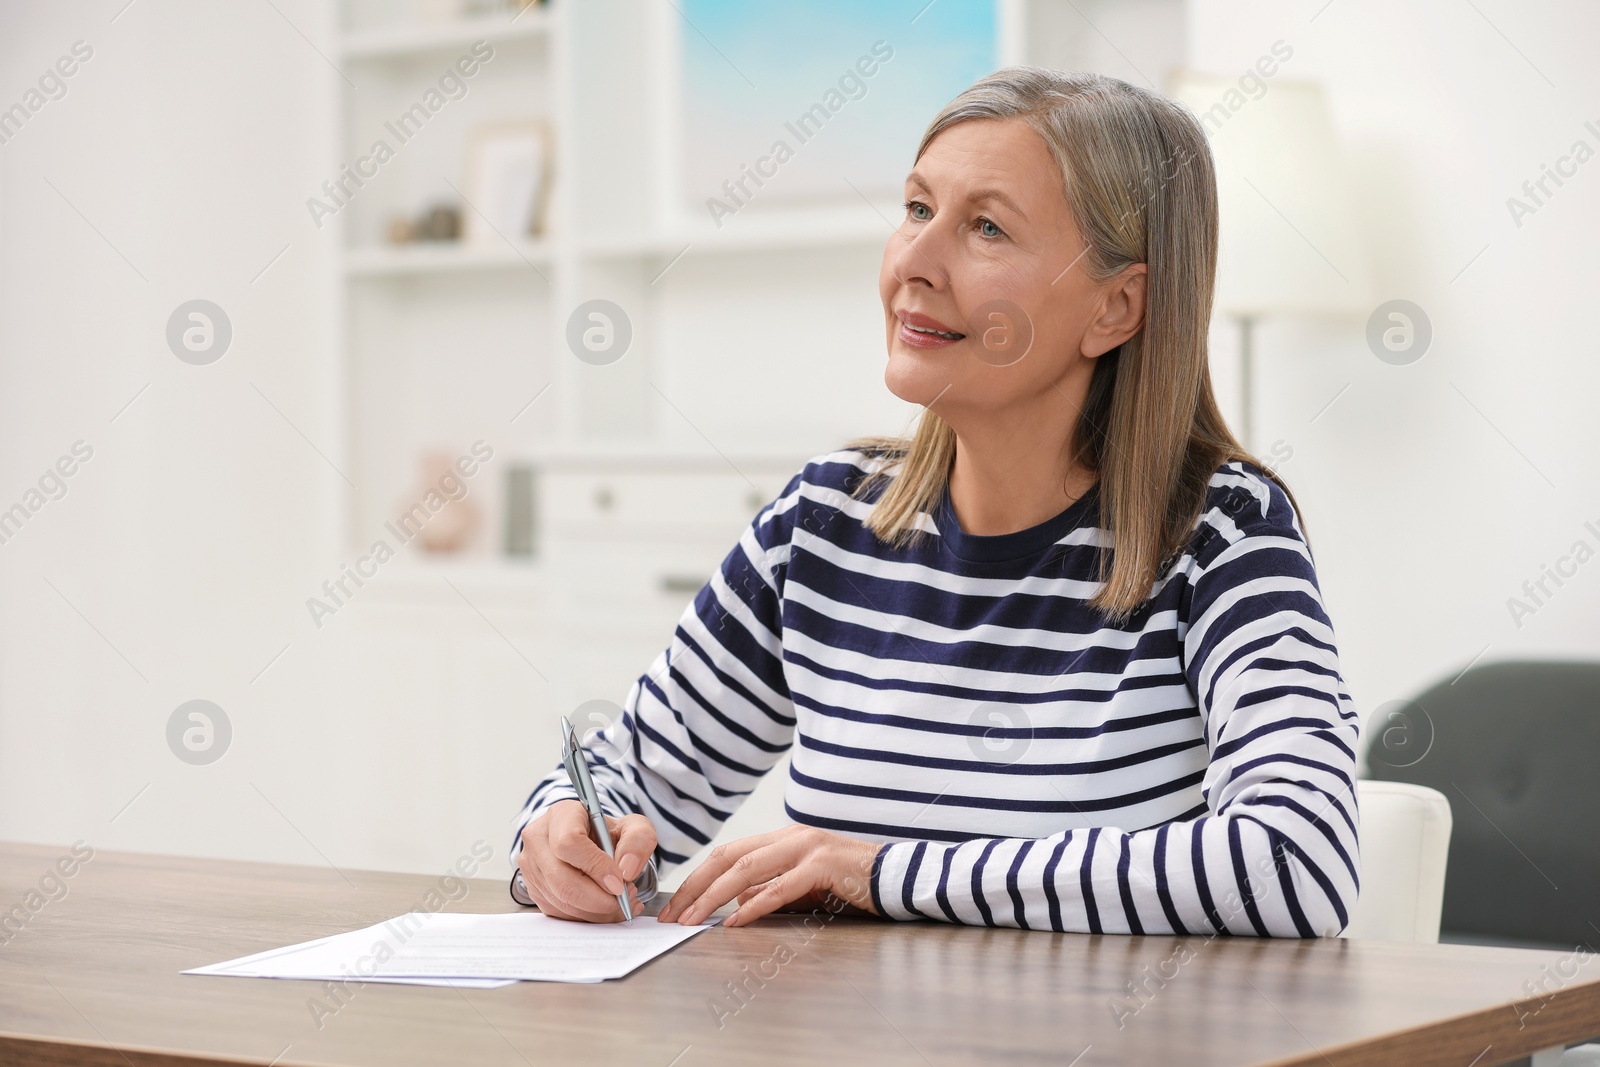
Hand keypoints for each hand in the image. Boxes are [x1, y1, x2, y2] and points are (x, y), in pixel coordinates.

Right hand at [516, 800, 656, 922]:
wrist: (592, 842)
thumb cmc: (609, 833)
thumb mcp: (633, 827)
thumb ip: (638, 842)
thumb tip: (626, 870)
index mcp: (560, 815)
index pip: (569, 843)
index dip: (596, 867)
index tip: (620, 883)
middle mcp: (538, 839)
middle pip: (561, 879)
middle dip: (599, 898)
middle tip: (625, 899)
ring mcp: (531, 866)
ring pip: (560, 900)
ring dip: (596, 910)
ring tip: (621, 902)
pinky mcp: (534, 889)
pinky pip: (559, 912)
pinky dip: (587, 916)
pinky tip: (606, 908)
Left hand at [657, 825, 879, 927]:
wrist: (896, 877)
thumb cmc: (850, 883)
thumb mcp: (803, 883)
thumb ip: (771, 887)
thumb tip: (735, 902)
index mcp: (782, 838)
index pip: (728, 853)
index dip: (697, 877)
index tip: (676, 904)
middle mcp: (790, 837)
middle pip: (727, 858)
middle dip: (694, 887)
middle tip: (672, 915)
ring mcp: (806, 848)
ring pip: (745, 871)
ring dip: (712, 897)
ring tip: (691, 919)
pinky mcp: (822, 866)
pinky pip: (778, 888)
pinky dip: (752, 906)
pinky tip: (734, 922)